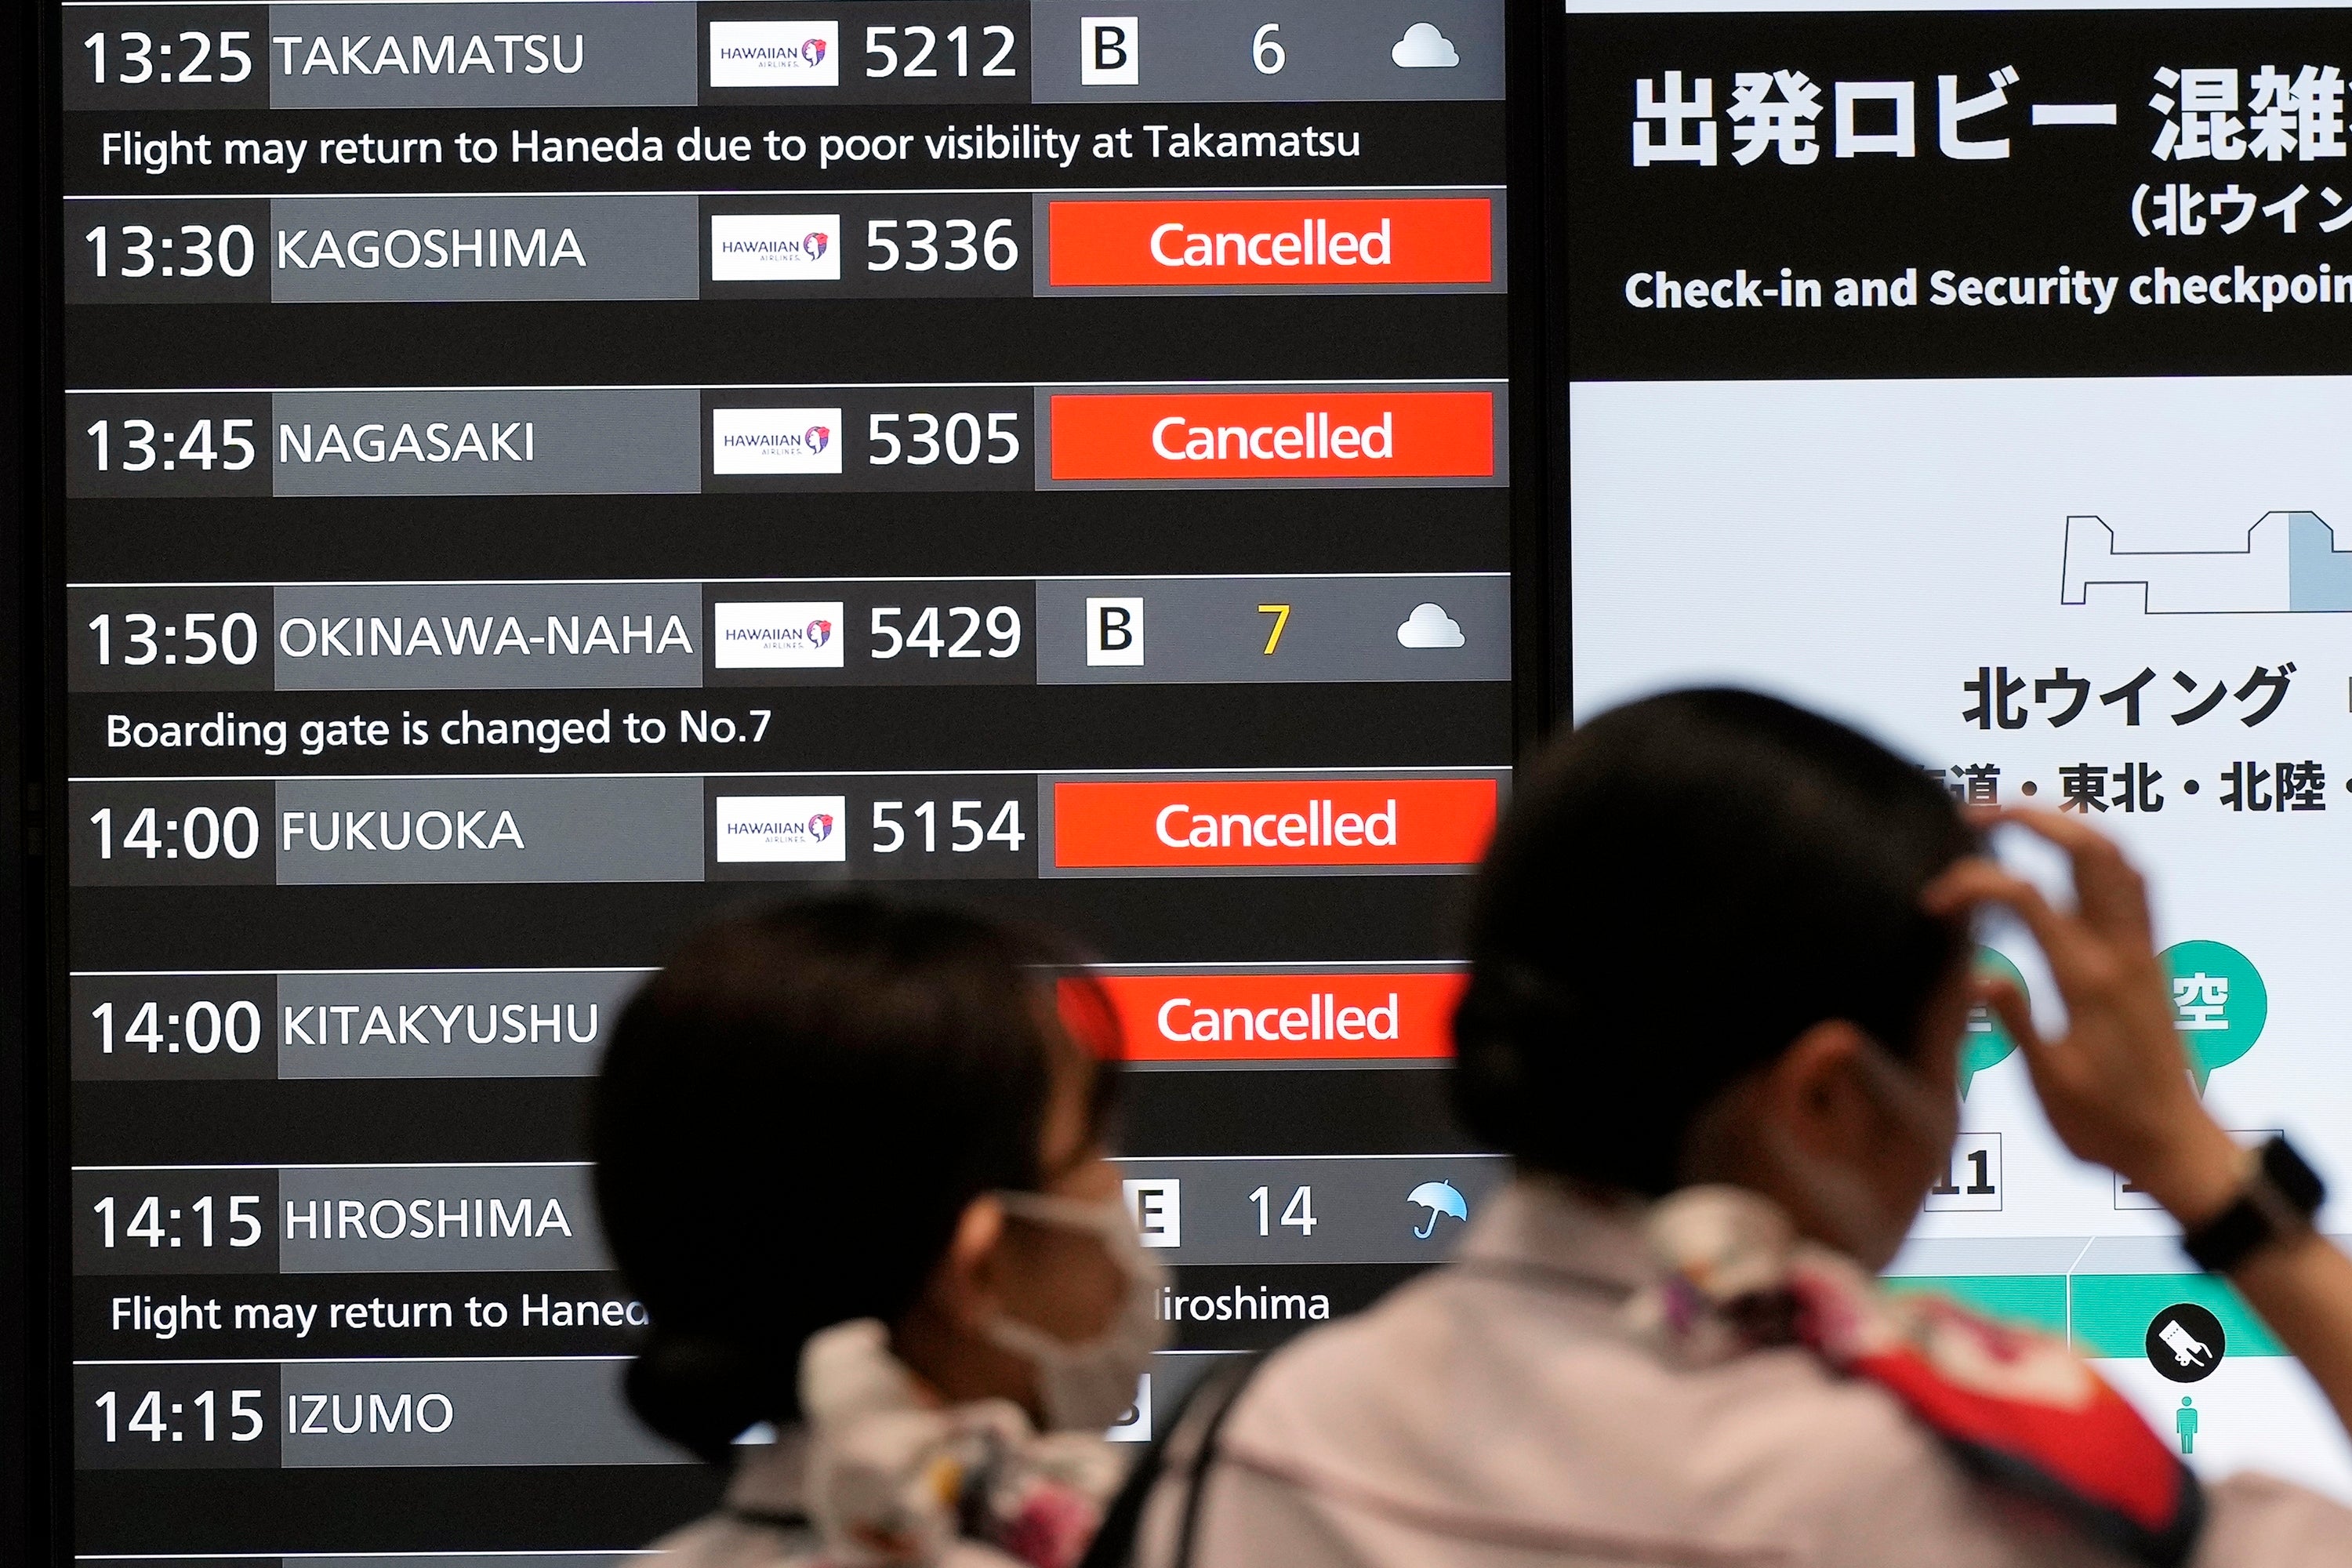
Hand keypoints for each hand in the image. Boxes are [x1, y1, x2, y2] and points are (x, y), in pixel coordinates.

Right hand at [1922, 808, 2246, 1226]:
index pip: (2028, 897)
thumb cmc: (2106, 1125)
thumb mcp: (2050, 1084)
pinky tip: (2064, 861)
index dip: (1973, 883)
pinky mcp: (2151, 960)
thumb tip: (1975, 971)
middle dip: (2029, 816)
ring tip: (2015, 820)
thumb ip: (2015, 1020)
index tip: (1932, 901)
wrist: (2176, 1147)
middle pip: (2087, 849)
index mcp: (2088, 981)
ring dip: (2068, 825)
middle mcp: (2123, 954)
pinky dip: (2098, 853)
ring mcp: (2143, 952)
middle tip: (1973, 815)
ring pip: (2118, 857)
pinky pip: (2134, 884)